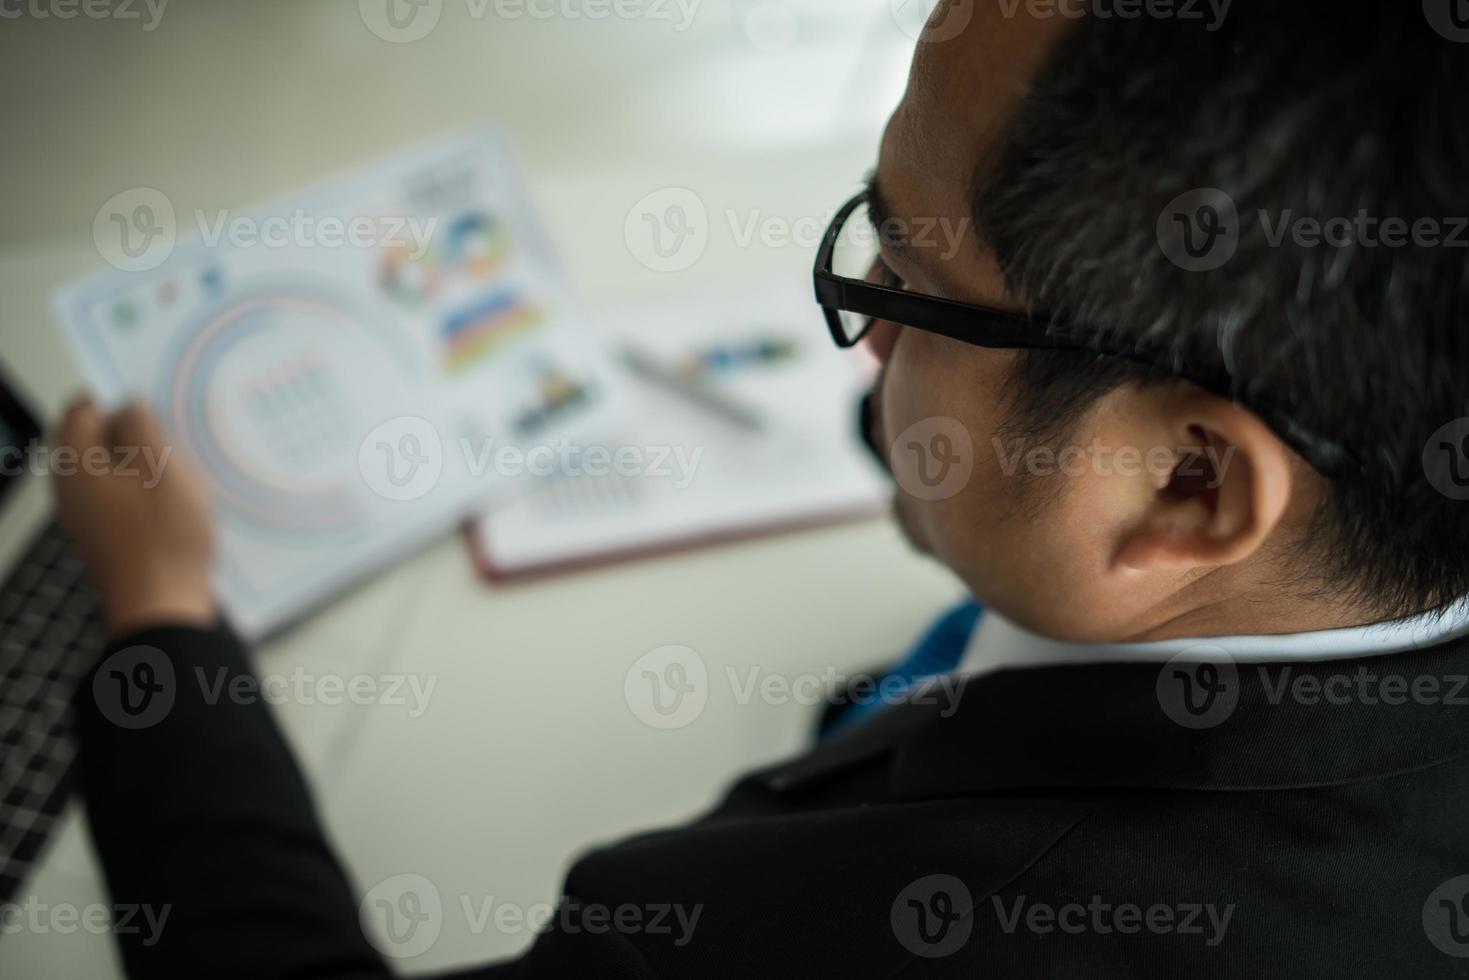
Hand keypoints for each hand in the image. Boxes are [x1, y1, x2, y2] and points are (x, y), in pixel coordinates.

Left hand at [53, 398, 215, 635]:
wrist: (163, 605)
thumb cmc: (163, 540)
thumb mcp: (162, 466)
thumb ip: (142, 426)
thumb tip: (131, 406)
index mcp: (75, 464)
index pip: (82, 408)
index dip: (115, 394)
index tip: (148, 392)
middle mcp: (71, 487)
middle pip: (95, 438)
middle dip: (134, 428)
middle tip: (172, 430)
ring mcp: (87, 513)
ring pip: (112, 467)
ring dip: (144, 460)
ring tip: (182, 465)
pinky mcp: (107, 533)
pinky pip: (122, 495)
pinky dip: (146, 487)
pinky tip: (177, 496)